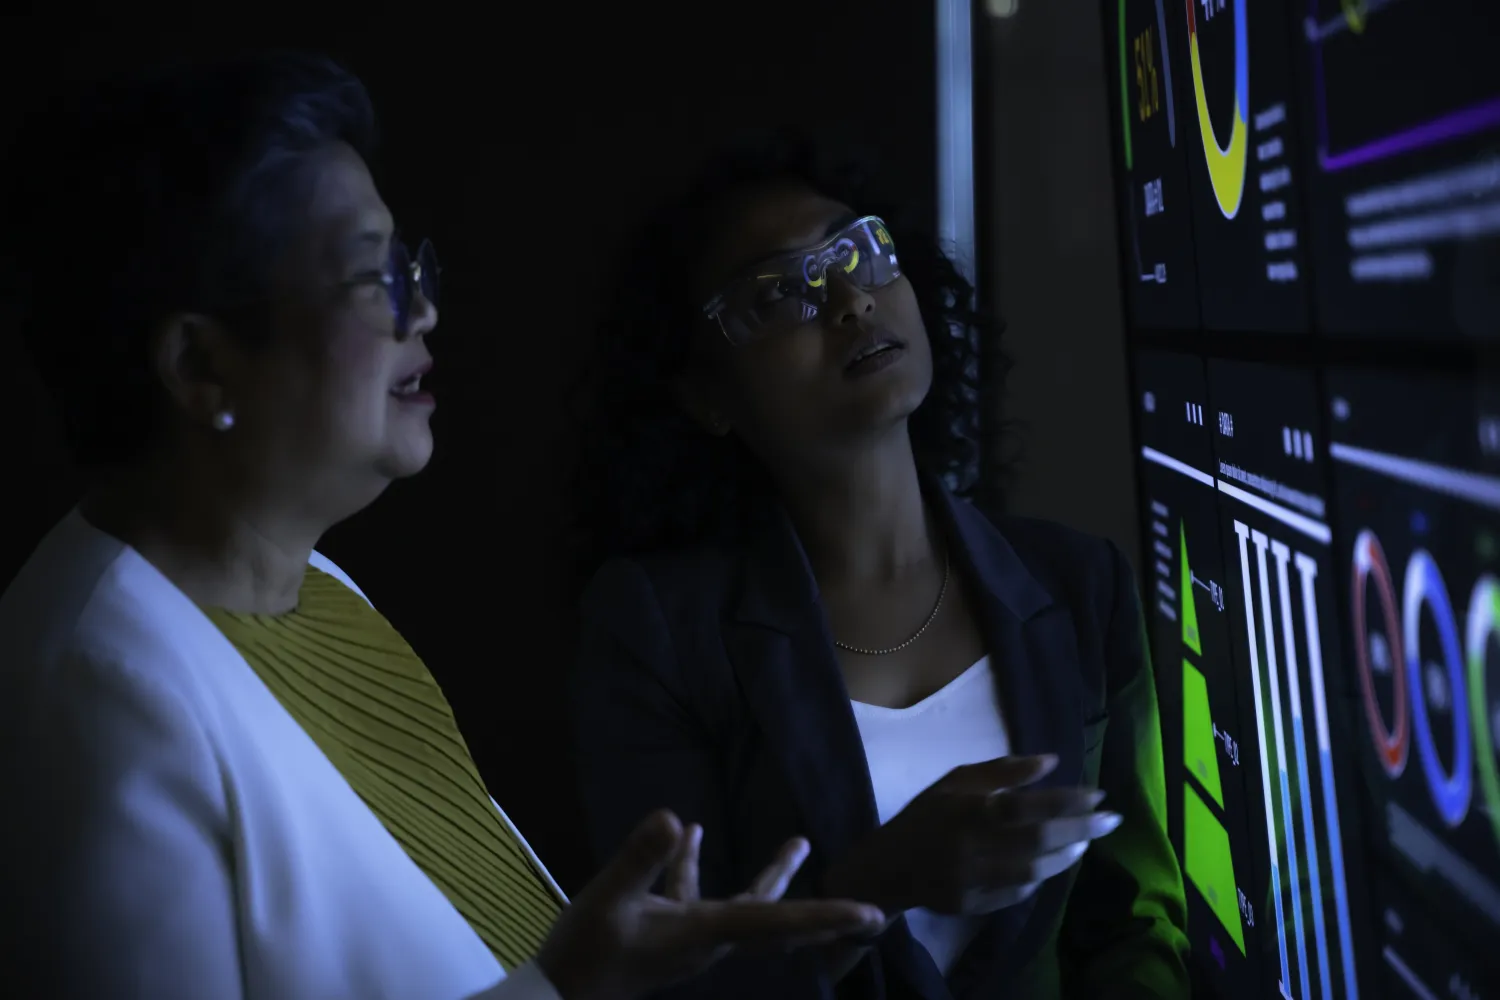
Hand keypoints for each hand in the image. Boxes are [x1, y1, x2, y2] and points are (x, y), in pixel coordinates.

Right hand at [536, 810, 885, 999]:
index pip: (775, 923)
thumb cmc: (584, 953)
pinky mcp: (667, 934)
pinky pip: (697, 898)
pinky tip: (693, 833)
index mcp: (703, 934)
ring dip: (772, 878)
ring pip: (745, 907)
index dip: (824, 916)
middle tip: (868, 913)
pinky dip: (699, 866)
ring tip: (799, 842)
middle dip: (820, 913)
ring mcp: (689, 939)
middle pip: (777, 924)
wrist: (557, 997)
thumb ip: (640, 859)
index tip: (868, 916)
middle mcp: (708, 940)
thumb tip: (677, 819)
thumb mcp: (608, 900)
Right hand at [824, 755, 1121, 916]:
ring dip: (1067, 855)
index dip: (1066, 801)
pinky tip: (1055, 862)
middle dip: (1081, 828)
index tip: (1098, 795)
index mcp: (966, 809)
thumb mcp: (956, 781)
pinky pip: (1019, 891)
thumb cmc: (926, 815)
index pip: (1026, 805)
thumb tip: (1051, 761)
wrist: (888, 867)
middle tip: (1111, 820)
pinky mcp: (973, 905)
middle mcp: (970, 846)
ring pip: (1034, 869)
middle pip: (1038, 839)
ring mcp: (972, 880)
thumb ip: (1002, 771)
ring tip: (1086, 841)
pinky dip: (1041, 876)